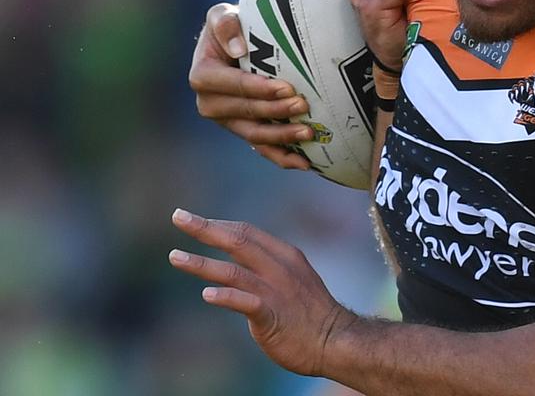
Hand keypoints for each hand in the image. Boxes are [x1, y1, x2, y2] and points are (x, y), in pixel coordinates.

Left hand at [169, 208, 357, 376]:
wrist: (335, 341)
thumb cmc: (310, 312)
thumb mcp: (294, 277)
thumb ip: (267, 265)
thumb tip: (236, 256)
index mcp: (284, 256)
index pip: (246, 232)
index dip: (218, 224)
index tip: (194, 220)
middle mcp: (279, 269)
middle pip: (237, 241)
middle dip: (205, 228)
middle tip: (178, 217)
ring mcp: (276, 292)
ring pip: (234, 271)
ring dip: (202, 263)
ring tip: (174, 256)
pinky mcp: (273, 317)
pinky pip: (246, 303)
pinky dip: (226, 296)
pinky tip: (206, 294)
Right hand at [190, 3, 313, 169]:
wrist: (238, 44)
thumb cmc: (232, 27)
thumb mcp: (222, 15)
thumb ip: (225, 24)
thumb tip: (238, 46)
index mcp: (203, 76)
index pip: (232, 85)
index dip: (258, 89)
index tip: (286, 88)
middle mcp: (210, 103)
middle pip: (245, 112)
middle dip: (275, 112)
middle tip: (304, 105)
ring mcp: (227, 121)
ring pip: (254, 134)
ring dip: (282, 137)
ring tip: (309, 133)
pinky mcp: (243, 130)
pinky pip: (262, 148)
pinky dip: (282, 156)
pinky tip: (305, 163)